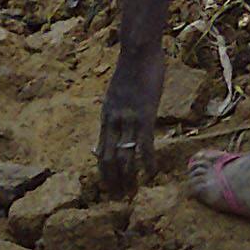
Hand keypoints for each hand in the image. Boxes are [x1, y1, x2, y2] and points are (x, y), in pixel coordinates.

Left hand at [97, 42, 164, 197]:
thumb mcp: (115, 94)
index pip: (100, 152)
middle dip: (112, 180)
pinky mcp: (144, 115)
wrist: (138, 51)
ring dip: (127, 177)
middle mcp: (112, 121)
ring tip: (132, 192)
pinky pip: (144, 144)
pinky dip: (146, 162)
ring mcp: (128, 119)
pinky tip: (150, 174)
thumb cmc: (131, 70)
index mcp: (105, 117)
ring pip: (123, 155)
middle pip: (107, 159)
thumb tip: (114, 128)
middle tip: (118, 197)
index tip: (109, 187)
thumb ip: (114, 112)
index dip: (103, 172)